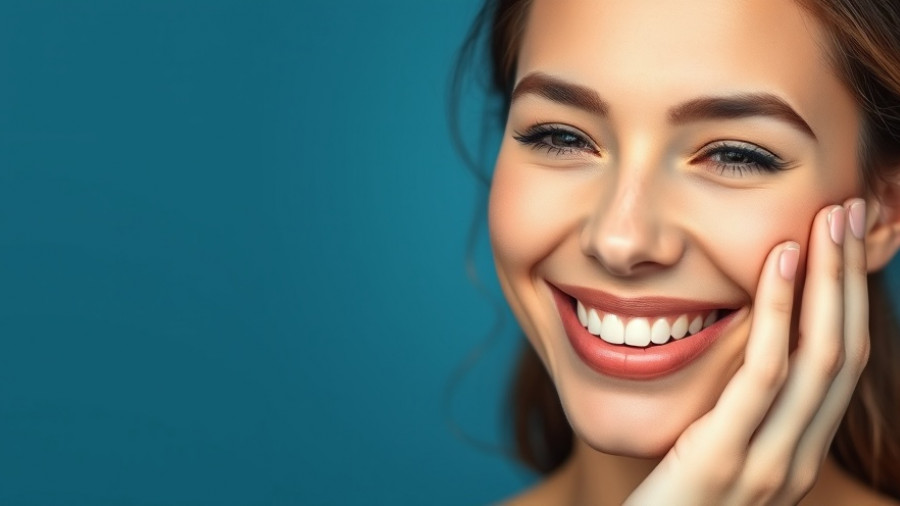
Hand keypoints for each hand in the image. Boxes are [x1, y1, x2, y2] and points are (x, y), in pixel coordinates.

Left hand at [624, 199, 870, 505]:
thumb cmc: (666, 501)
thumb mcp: (712, 452)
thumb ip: (735, 412)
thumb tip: (741, 351)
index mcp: (797, 452)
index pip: (842, 364)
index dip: (850, 298)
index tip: (844, 240)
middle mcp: (798, 458)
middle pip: (847, 351)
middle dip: (852, 277)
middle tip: (851, 211)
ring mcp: (771, 463)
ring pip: (822, 355)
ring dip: (830, 281)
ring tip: (829, 220)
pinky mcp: (727, 458)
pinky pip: (764, 373)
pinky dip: (778, 312)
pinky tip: (777, 263)